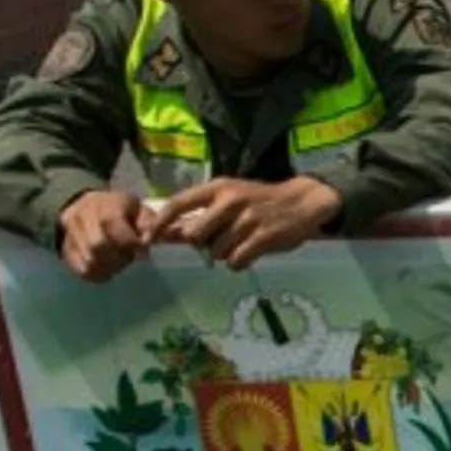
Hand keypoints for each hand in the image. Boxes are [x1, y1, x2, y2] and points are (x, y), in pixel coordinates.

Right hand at [57, 189, 153, 282]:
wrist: (88, 207)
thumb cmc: (122, 211)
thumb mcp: (140, 210)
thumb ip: (149, 224)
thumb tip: (150, 239)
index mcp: (105, 202)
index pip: (111, 222)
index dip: (129, 242)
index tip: (142, 251)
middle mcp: (82, 215)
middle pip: (97, 245)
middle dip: (119, 257)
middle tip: (129, 256)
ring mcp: (70, 233)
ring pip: (89, 261)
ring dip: (110, 267)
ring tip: (120, 261)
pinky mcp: (66, 249)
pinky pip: (82, 271)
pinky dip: (99, 274)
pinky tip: (108, 267)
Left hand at [145, 176, 344, 269]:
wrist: (303, 202)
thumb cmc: (259, 201)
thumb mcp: (230, 196)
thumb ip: (202, 212)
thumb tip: (165, 234)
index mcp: (218, 188)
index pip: (178, 203)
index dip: (159, 222)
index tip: (147, 238)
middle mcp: (230, 200)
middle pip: (194, 235)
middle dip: (202, 244)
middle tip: (217, 241)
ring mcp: (248, 219)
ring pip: (216, 252)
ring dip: (224, 253)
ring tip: (241, 243)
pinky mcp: (264, 237)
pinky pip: (236, 261)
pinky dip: (239, 262)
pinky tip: (250, 253)